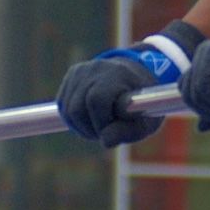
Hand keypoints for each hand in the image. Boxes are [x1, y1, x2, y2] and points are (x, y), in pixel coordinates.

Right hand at [56, 20, 204, 147]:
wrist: (135, 79)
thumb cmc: (142, 105)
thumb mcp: (146, 122)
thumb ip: (129, 132)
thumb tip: (106, 141)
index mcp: (118, 74)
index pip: (97, 100)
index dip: (101, 123)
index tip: (111, 133)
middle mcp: (97, 68)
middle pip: (78, 108)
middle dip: (90, 128)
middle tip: (105, 134)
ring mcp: (82, 70)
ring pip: (68, 110)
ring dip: (81, 127)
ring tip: (99, 127)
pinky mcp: (72, 75)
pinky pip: (63, 106)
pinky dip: (74, 120)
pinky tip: (90, 120)